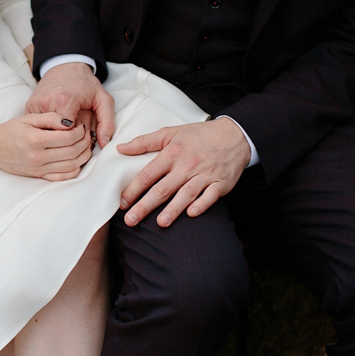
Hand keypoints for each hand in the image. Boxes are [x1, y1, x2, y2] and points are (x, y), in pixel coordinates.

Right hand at [0, 112, 92, 180]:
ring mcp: (39, 169)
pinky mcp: (39, 176)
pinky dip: (75, 169)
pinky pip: (63, 177)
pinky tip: (77, 159)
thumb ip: (50, 118)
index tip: (82, 125)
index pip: (68, 137)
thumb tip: (70, 121)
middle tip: (87, 134)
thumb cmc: (11, 130)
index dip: (80, 131)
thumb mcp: (28, 117)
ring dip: (84, 155)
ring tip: (85, 145)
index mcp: (35, 140)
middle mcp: (38, 157)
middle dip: (85, 142)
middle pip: (72, 152)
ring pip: (71, 165)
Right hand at [26, 62, 114, 147]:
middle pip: (57, 135)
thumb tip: (103, 144)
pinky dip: (47, 126)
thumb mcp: (103, 99)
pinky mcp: (28, 106)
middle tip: (76, 124)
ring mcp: (35, 105)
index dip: (78, 136)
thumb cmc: (85, 84)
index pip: (70, 134)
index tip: (83, 128)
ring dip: (56, 131)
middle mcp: (46, 103)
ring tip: (65, 121)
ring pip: (46, 132)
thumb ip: (106, 122)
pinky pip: (38, 126)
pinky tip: (54, 119)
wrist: (66, 66)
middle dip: (67, 135)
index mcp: (65, 101)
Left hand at [117, 118, 249, 226]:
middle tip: (131, 220)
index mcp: (172, 153)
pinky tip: (191, 214)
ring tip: (160, 223)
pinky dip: (201, 204)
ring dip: (173, 209)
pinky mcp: (220, 183)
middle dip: (145, 205)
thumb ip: (144, 142)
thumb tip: (120, 148)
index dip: (134, 189)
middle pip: (163, 188)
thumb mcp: (170, 132)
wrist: (234, 135)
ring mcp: (204, 175)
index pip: (148, 174)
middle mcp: (187, 165)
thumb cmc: (199, 135)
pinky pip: (210, 196)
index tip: (122, 202)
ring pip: (186, 194)